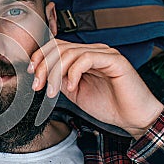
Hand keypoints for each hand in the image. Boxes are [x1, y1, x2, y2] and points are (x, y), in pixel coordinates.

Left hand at [29, 39, 163, 138]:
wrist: (133, 118)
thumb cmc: (107, 105)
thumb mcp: (74, 92)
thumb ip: (59, 80)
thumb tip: (40, 74)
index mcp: (83, 56)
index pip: (57, 46)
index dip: (40, 56)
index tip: (31, 73)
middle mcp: (93, 51)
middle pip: (60, 47)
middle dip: (43, 65)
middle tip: (38, 85)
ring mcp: (104, 53)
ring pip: (70, 52)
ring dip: (55, 72)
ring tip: (52, 91)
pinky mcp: (114, 60)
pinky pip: (86, 58)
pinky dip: (73, 73)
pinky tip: (71, 87)